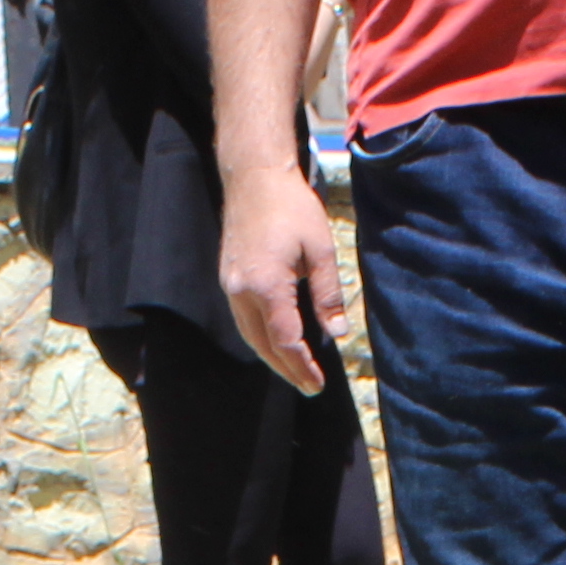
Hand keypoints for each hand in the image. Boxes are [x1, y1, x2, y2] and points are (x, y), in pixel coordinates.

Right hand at [218, 168, 348, 398]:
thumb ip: (327, 294)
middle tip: (309, 386)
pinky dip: (261, 338)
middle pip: (263, 346)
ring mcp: (231, 286)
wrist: (254, 178)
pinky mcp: (228, 279)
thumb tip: (336, 333)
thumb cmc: (291, 207)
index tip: (318, 383)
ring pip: (250, 336)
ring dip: (272, 357)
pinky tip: (276, 342)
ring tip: (294, 372)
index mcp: (267, 286)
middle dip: (287, 370)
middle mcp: (242, 291)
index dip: (302, 366)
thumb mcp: (320, 250)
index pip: (285, 340)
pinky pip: (244, 320)